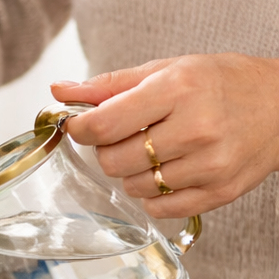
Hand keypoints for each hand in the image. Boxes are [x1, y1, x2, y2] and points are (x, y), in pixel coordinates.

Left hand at [51, 53, 278, 217]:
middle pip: (113, 161)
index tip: (81, 126)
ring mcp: (210, 164)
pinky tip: (167, 171)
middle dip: (108, 150)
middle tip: (126, 136)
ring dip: (131, 172)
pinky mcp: (220, 192)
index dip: (81, 129)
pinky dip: (152, 194)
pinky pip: (159, 208)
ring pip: (133, 186)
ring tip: (153, 151)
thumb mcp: (165, 70)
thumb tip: (58, 90)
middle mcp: (196, 128)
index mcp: (178, 89)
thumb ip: (108, 86)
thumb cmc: (220, 83)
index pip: (104, 125)